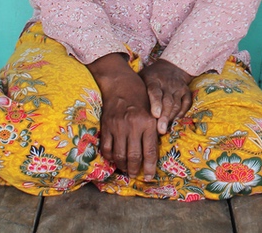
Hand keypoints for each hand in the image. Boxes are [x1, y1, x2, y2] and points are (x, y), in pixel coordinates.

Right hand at [88, 54, 159, 180]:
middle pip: (134, 156)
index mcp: (148, 123)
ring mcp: (118, 127)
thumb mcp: (152, 112)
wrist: (121, 85)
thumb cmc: (141, 98)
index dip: (149, 167)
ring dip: (123, 166)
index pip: (150, 151)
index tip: (149, 177)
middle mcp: (133, 126)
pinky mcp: (106, 127)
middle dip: (136, 170)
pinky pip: (107, 148)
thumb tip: (154, 152)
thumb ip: (154, 130)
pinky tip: (115, 160)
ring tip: (127, 170)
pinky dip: (110, 158)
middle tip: (137, 176)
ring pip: (119, 155)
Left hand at [140, 58, 193, 134]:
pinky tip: (174, 121)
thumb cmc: (150, 77)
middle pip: (167, 101)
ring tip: (164, 129)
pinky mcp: (186, 91)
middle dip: (164, 116)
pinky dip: (181, 113)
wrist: (171, 67)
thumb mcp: (141, 78)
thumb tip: (117, 107)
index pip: (155, 91)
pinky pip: (186, 104)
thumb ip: (133, 90)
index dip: (156, 103)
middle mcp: (167, 83)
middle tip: (160, 130)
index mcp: (154, 80)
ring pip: (176, 104)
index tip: (155, 115)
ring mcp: (178, 87)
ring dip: (171, 117)